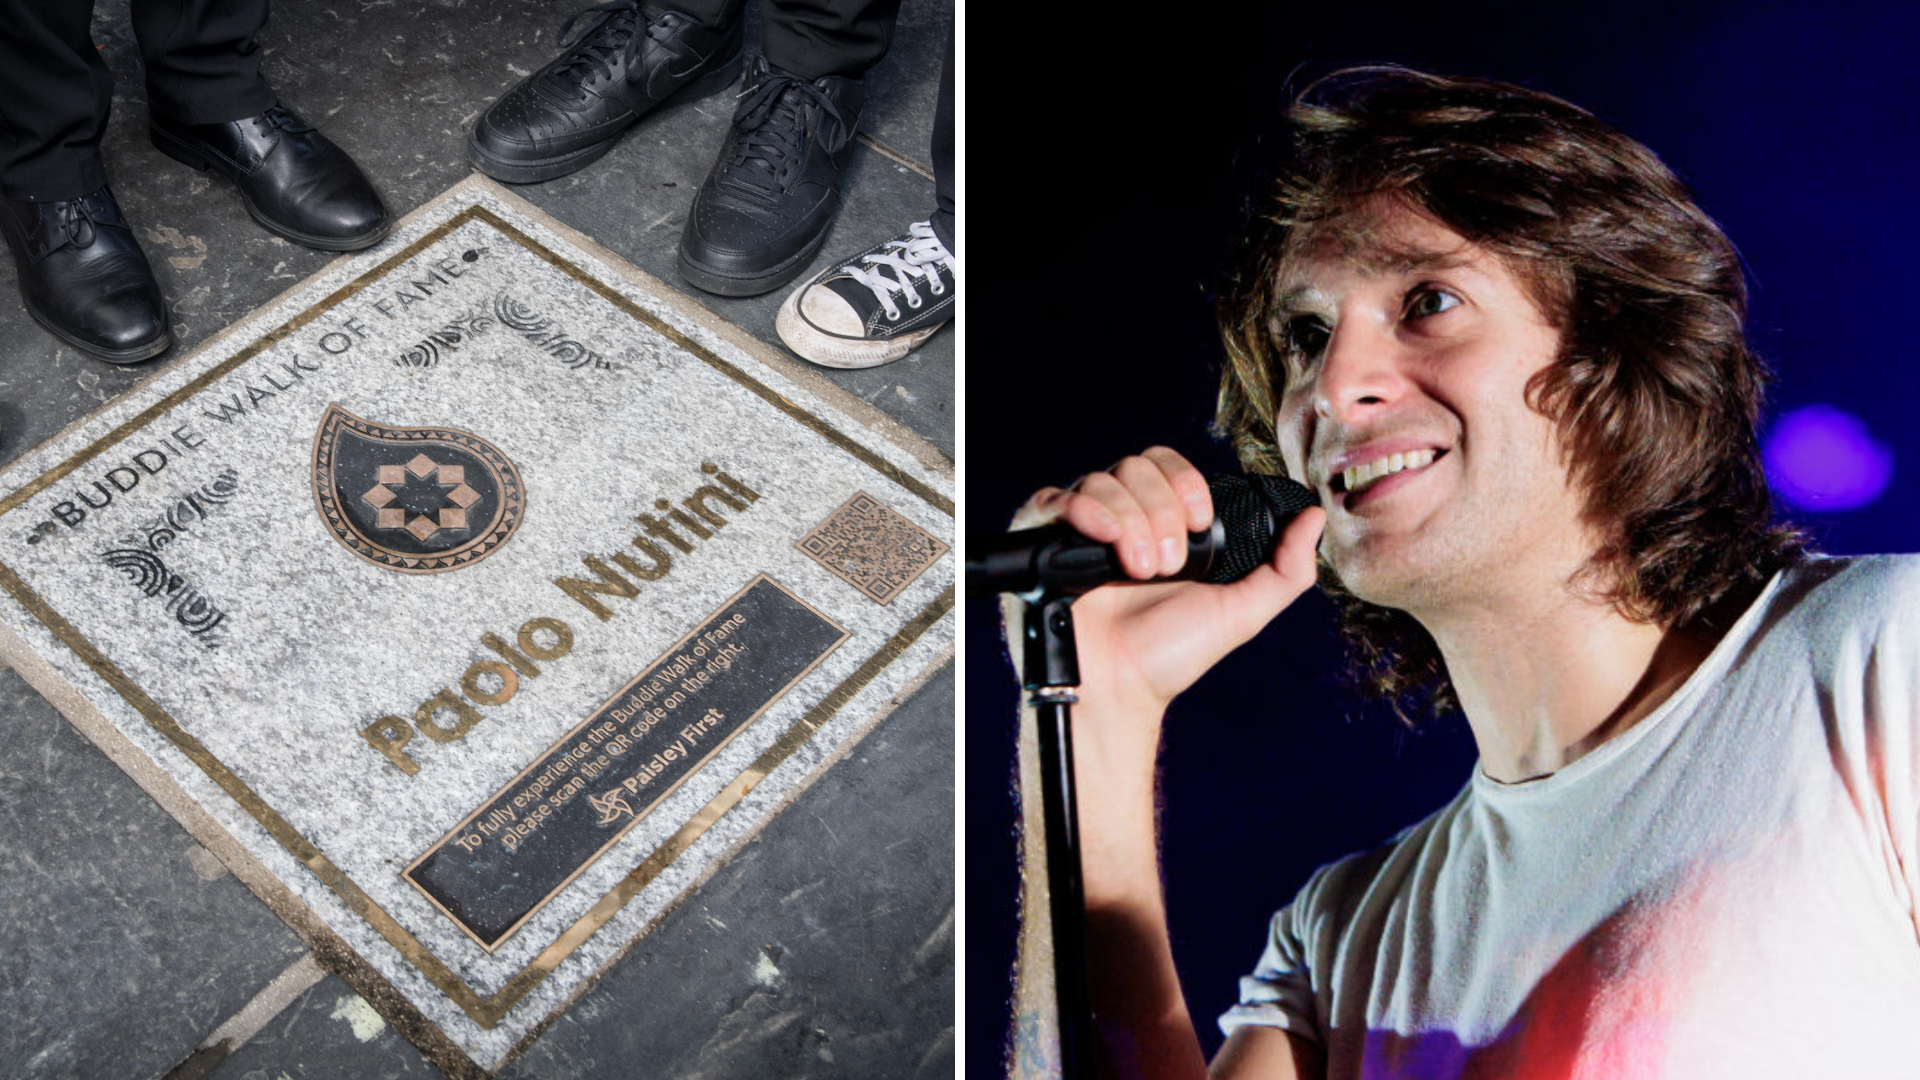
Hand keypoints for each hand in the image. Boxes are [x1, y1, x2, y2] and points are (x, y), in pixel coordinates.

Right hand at [1010, 446, 1325, 722]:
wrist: (1120, 690)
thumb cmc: (1171, 656)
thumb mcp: (1243, 611)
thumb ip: (1286, 568)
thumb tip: (1314, 517)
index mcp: (1159, 523)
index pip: (1168, 465)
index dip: (1186, 484)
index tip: (1199, 523)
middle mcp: (1118, 517)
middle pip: (1136, 466)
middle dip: (1161, 510)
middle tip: (1167, 565)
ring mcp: (1080, 528)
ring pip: (1103, 480)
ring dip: (1131, 521)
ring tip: (1138, 571)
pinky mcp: (1043, 541)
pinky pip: (1057, 499)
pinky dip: (1086, 512)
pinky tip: (1107, 545)